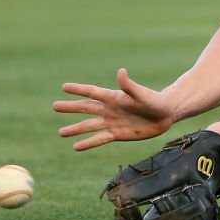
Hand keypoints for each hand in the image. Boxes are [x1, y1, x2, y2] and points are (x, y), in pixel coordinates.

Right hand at [53, 69, 174, 149]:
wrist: (165, 114)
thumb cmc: (155, 101)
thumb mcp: (142, 94)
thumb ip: (130, 86)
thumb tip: (121, 72)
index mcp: (114, 97)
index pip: (92, 92)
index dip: (79, 89)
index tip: (64, 87)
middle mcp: (110, 109)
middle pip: (86, 108)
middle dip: (71, 108)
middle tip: (55, 106)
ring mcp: (112, 122)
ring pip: (89, 126)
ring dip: (75, 129)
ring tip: (61, 133)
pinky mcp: (117, 134)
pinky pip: (99, 139)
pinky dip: (88, 143)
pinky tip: (76, 147)